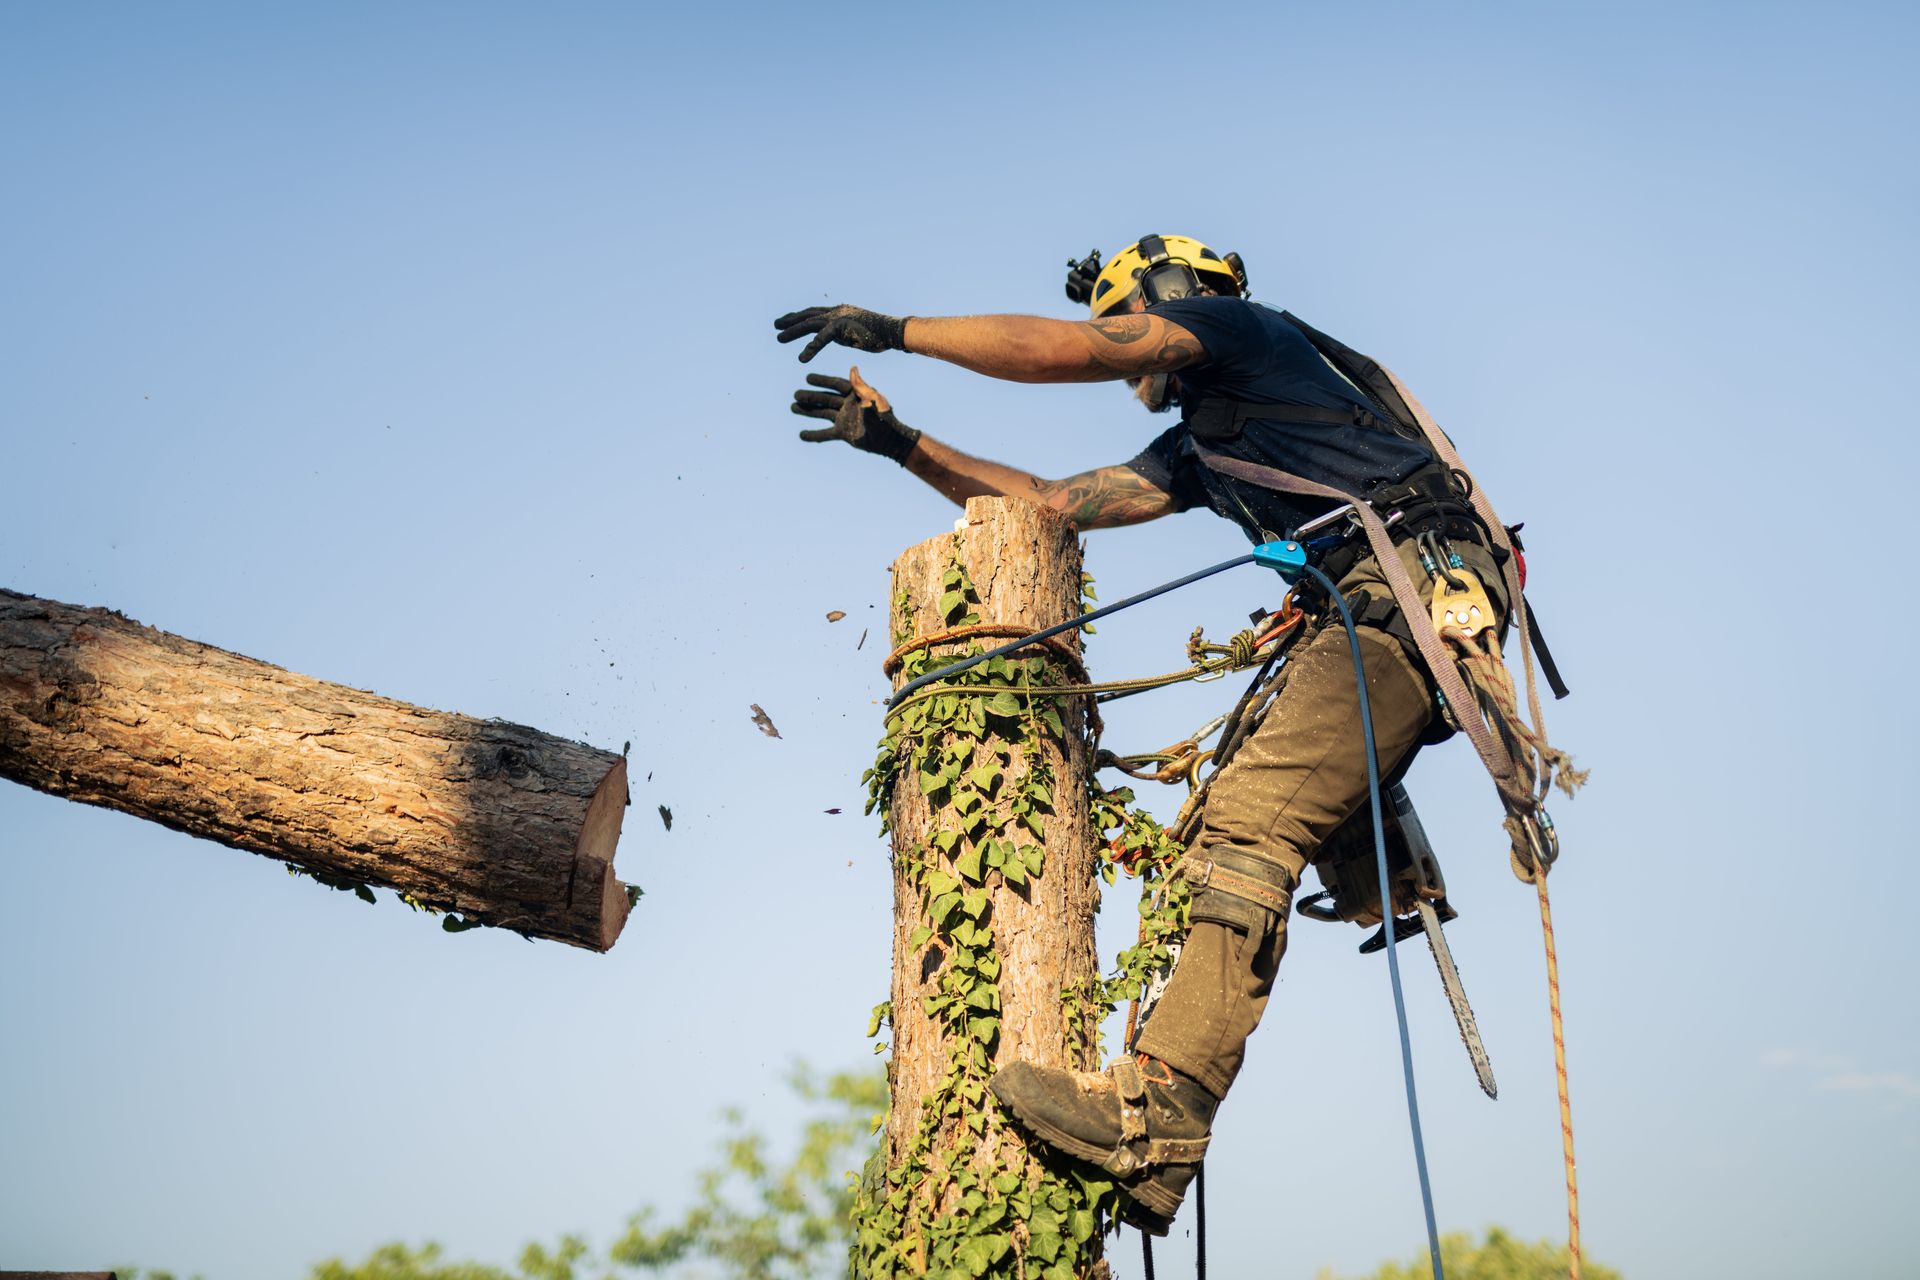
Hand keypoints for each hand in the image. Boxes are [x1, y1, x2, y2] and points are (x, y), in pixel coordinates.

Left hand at [773, 304, 907, 362]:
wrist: (893, 332)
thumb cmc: (879, 335)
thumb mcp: (855, 333)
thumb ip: (842, 334)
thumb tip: (837, 337)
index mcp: (839, 312)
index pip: (814, 313)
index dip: (799, 316)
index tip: (786, 320)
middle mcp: (836, 312)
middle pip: (808, 315)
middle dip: (791, 320)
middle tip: (775, 325)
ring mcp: (838, 317)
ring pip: (810, 324)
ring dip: (793, 331)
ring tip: (778, 338)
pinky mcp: (841, 327)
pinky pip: (821, 338)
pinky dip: (811, 348)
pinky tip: (802, 357)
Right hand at [789, 367, 920, 462]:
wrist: (890, 440)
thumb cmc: (885, 417)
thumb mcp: (873, 399)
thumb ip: (861, 386)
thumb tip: (853, 368)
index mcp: (855, 394)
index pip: (836, 384)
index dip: (822, 381)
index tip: (808, 377)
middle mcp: (847, 405)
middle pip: (825, 399)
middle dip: (810, 397)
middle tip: (795, 394)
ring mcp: (844, 418)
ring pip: (822, 413)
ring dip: (808, 412)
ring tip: (793, 408)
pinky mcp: (843, 433)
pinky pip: (825, 433)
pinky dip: (814, 434)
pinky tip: (801, 435)